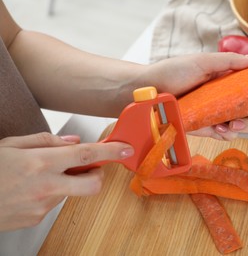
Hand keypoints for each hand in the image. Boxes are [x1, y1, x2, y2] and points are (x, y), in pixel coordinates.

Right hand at [0, 132, 133, 230]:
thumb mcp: (11, 144)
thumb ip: (46, 141)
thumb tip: (72, 141)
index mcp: (40, 162)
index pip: (87, 155)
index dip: (110, 152)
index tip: (125, 149)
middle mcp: (46, 186)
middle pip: (93, 184)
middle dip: (98, 175)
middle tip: (89, 167)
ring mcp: (42, 206)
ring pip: (71, 192)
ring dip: (67, 182)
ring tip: (40, 175)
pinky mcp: (36, 219)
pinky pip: (54, 203)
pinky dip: (51, 193)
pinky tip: (30, 188)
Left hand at [145, 52, 247, 139]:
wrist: (149, 92)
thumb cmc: (173, 72)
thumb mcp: (203, 61)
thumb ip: (230, 62)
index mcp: (225, 81)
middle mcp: (223, 99)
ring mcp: (215, 115)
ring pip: (240, 125)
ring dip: (243, 126)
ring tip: (232, 124)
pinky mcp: (205, 129)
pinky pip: (223, 136)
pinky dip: (226, 134)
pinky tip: (219, 129)